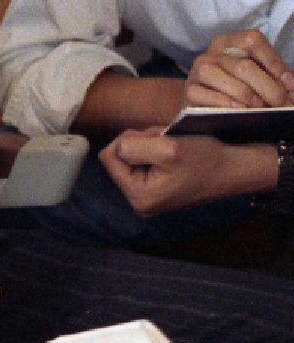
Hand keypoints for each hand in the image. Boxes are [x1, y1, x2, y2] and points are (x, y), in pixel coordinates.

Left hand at [100, 126, 277, 215]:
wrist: (233, 167)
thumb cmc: (204, 158)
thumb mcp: (166, 147)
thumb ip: (131, 146)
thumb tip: (113, 149)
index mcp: (138, 197)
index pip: (109, 157)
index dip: (130, 140)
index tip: (157, 142)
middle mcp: (139, 202)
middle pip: (118, 157)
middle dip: (140, 143)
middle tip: (168, 145)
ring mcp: (148, 196)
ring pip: (131, 155)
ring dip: (149, 145)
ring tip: (173, 150)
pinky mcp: (156, 188)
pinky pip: (143, 160)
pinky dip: (156, 150)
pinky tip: (174, 155)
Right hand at [184, 29, 293, 109]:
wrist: (198, 102)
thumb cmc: (231, 86)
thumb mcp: (251, 75)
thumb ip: (271, 77)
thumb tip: (292, 89)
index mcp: (229, 42)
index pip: (253, 41)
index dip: (274, 62)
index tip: (290, 84)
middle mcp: (212, 53)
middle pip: (244, 66)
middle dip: (269, 88)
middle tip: (282, 104)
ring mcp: (198, 71)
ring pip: (229, 81)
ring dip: (249, 96)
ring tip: (261, 108)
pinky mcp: (189, 91)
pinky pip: (211, 97)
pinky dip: (229, 105)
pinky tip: (240, 111)